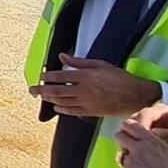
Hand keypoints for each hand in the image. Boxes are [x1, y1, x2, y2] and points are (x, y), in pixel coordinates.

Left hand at [29, 53, 161, 117]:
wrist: (135, 96)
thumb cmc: (119, 78)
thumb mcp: (100, 64)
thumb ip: (79, 62)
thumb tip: (62, 56)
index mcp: (86, 76)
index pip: (61, 76)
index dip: (48, 76)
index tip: (41, 75)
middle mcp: (84, 90)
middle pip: (57, 91)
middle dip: (42, 90)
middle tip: (31, 90)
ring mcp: (86, 102)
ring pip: (62, 102)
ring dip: (49, 99)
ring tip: (41, 96)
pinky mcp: (90, 112)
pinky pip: (72, 111)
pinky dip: (61, 109)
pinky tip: (56, 107)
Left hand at [115, 116, 167, 167]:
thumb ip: (157, 147)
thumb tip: (153, 148)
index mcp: (152, 141)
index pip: (131, 125)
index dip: (129, 129)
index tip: (130, 133)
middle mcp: (139, 149)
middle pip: (119, 136)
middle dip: (123, 141)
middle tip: (129, 149)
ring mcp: (131, 163)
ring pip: (121, 156)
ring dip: (128, 160)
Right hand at [127, 100, 167, 154]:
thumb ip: (166, 133)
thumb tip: (151, 133)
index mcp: (160, 110)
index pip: (144, 114)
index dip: (141, 125)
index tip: (141, 138)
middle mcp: (152, 115)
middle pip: (133, 121)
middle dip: (131, 133)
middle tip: (132, 146)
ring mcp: (148, 125)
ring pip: (131, 130)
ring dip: (131, 140)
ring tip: (133, 151)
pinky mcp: (148, 135)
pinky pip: (136, 139)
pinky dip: (135, 145)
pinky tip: (136, 154)